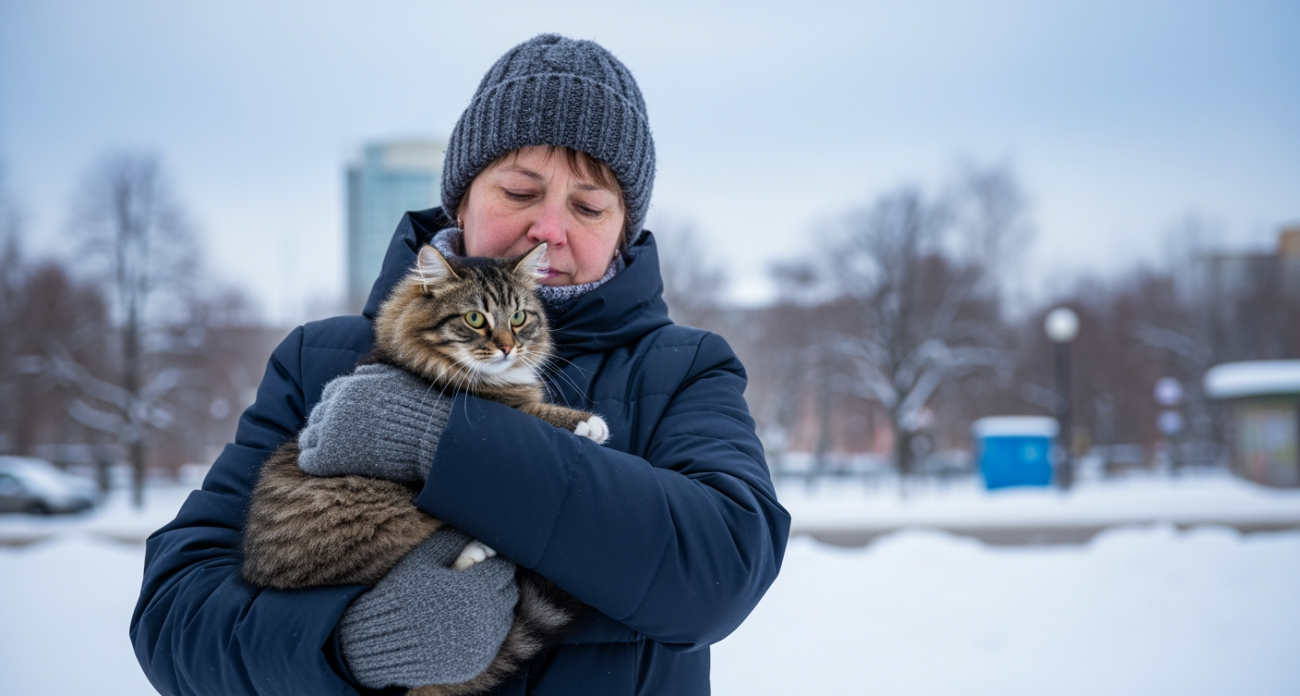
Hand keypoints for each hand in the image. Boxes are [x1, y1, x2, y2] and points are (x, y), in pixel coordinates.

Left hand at [298, 363, 451, 482]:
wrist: (430, 437)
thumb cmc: (421, 410)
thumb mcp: (398, 379)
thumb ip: (375, 373)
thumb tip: (360, 371)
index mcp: (351, 386)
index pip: (331, 393)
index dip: (336, 405)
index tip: (344, 417)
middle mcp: (336, 405)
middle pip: (318, 415)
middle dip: (324, 424)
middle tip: (334, 437)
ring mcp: (330, 430)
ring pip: (309, 437)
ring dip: (315, 444)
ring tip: (325, 453)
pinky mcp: (329, 455)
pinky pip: (308, 460)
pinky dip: (312, 463)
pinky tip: (322, 466)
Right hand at [338, 527, 519, 688]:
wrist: (381, 640)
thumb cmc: (402, 593)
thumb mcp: (425, 558)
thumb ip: (455, 541)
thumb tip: (479, 532)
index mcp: (475, 589)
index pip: (503, 568)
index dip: (491, 562)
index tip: (478, 563)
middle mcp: (484, 618)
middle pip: (509, 591)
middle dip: (495, 582)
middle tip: (474, 581)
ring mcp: (482, 644)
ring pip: (505, 615)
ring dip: (493, 606)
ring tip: (467, 602)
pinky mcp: (476, 662)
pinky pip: (494, 639)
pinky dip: (485, 629)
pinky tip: (463, 623)